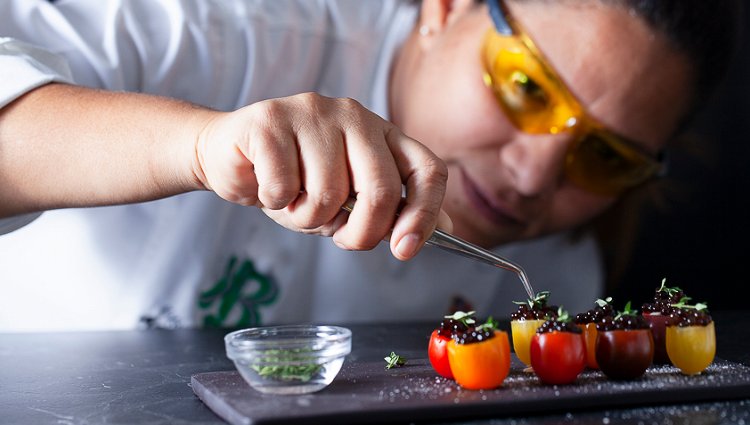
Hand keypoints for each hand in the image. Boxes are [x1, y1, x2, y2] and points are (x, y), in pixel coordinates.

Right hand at [194, 92, 450, 259]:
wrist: (228, 157)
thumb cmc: (292, 181)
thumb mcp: (347, 202)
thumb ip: (391, 210)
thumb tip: (446, 230)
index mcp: (381, 134)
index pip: (425, 169)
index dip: (424, 214)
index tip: (405, 250)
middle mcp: (354, 116)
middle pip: (380, 188)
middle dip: (361, 232)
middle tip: (339, 237)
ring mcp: (313, 112)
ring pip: (329, 193)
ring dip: (307, 217)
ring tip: (291, 200)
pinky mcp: (271, 119)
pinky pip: (285, 186)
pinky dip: (274, 202)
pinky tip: (266, 184)